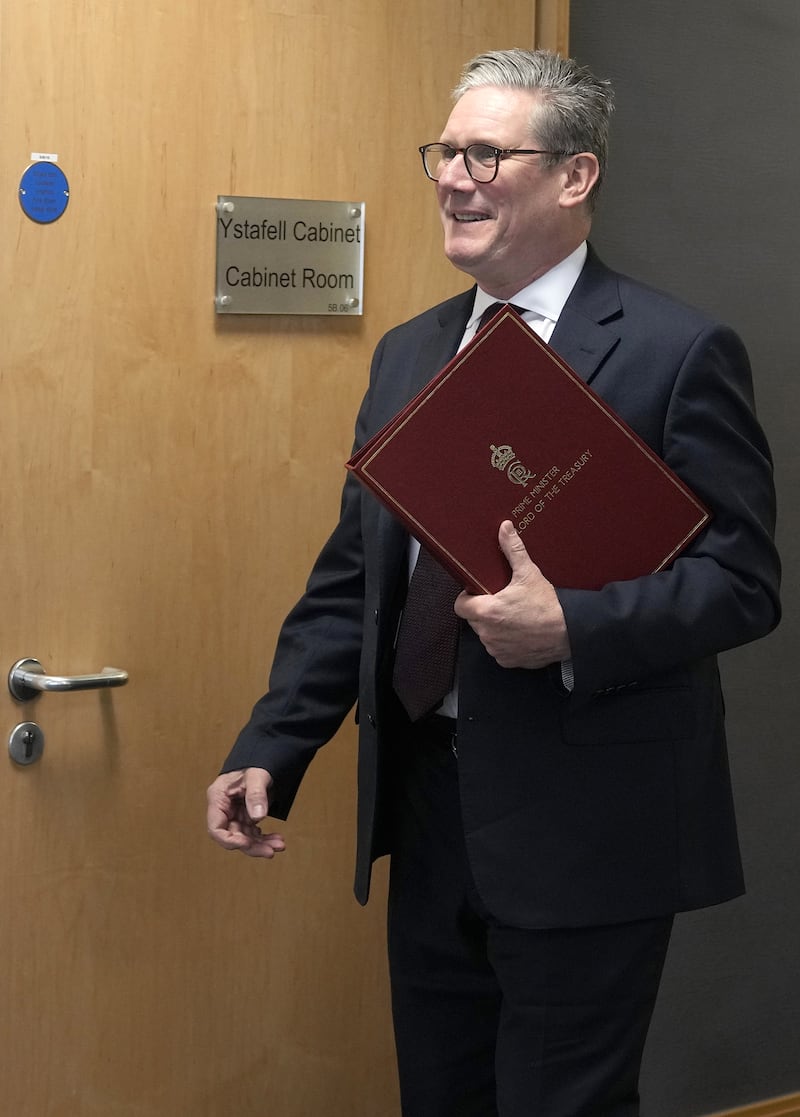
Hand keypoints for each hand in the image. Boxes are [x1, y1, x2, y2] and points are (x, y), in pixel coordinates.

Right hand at [206, 768, 285, 857]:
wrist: (264, 756)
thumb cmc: (256, 761)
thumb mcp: (256, 775)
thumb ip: (256, 794)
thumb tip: (258, 817)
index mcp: (218, 798)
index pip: (216, 828)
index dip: (229, 840)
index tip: (247, 843)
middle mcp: (224, 808)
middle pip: (232, 836)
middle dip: (252, 846)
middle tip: (271, 851)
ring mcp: (235, 813)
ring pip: (244, 837)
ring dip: (261, 844)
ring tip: (279, 846)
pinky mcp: (245, 815)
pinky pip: (252, 832)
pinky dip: (264, 838)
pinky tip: (276, 839)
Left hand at [454, 520, 570, 668]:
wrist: (570, 632)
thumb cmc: (548, 605)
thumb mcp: (528, 573)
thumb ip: (513, 550)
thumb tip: (505, 529)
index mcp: (486, 611)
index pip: (460, 606)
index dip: (467, 598)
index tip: (479, 593)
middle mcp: (487, 633)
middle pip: (474, 620)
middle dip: (484, 611)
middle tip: (502, 602)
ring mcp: (497, 649)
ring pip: (486, 635)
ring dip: (494, 628)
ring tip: (514, 617)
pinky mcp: (508, 661)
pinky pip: (499, 650)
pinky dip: (506, 642)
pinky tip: (520, 632)